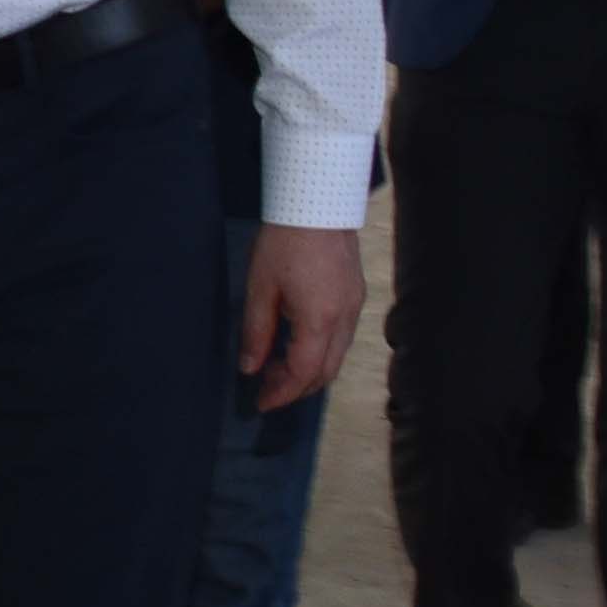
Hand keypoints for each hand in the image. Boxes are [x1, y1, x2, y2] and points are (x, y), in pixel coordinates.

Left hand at [239, 225, 362, 411]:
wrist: (318, 202)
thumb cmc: (283, 243)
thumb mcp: (261, 288)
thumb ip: (256, 332)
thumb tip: (250, 368)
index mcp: (320, 321)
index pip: (303, 373)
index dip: (282, 393)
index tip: (260, 403)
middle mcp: (345, 320)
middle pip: (326, 372)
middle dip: (297, 388)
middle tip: (268, 391)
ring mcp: (355, 307)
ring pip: (337, 356)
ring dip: (311, 370)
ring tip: (279, 369)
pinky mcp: (357, 294)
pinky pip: (342, 337)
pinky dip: (322, 351)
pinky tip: (300, 343)